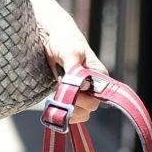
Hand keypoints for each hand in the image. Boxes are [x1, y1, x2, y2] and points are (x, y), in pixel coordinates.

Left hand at [30, 0, 108, 123]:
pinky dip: (64, 113)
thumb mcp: (70, 52)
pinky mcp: (72, 97)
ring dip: (69, 110)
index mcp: (99, 75)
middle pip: (90, 107)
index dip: (84, 98)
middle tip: (59, 94)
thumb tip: (81, 84)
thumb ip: (74, 68)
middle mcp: (94, 86)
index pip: (98, 96)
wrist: (52, 38)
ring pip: (82, 113)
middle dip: (74, 104)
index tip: (69, 91)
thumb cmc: (64, 41)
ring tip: (57, 99)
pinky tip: (56, 104)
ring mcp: (83, 93)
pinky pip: (73, 114)